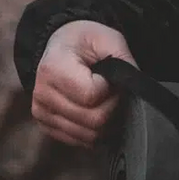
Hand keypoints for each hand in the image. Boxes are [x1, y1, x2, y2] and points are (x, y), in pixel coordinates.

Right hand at [30, 20, 135, 147]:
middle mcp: (42, 94)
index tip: (110, 78)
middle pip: (92, 121)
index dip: (110, 90)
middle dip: (112, 108)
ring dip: (106, 122)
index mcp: (53, 69)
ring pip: (88, 136)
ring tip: (105, 100)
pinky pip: (79, 141)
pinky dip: (94, 131)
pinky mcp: (46, 126)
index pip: (91, 96)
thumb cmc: (85, 41)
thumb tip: (136, 89)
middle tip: (113, 92)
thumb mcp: (108, 39)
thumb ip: (124, 62)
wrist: (61, 46)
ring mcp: (42, 113)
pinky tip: (96, 111)